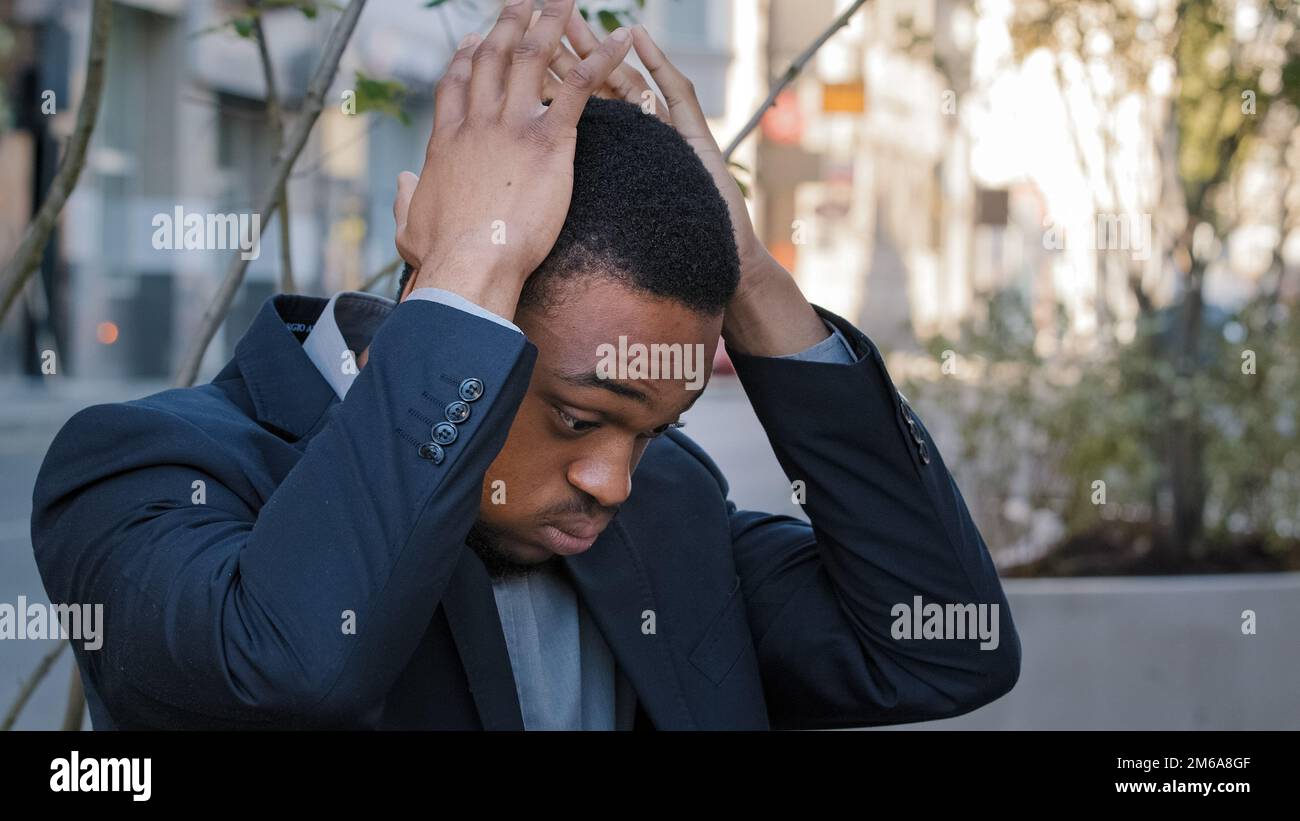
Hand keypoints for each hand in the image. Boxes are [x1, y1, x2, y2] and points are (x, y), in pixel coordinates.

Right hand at [393, 0, 632, 320]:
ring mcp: (513, 126)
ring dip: (551, 23)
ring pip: (533, 58)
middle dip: (509, 23)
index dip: (467, 59)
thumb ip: (406, 198)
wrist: (470, 262)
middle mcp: (479, 123)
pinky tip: (622, 38)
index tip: (477, 41)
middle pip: (494, 59)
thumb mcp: (409, 225)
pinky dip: (603, 59)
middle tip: (522, 1)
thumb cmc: (441, 255)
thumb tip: (403, 183)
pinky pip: (580, 87)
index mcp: (447, 141)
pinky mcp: (549, 140)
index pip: (456, 86)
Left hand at [549, 12, 766, 284]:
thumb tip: (527, 197)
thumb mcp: (605, 220)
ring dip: (605, 46)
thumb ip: (575, 196)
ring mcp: (666, 133)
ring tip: (582, 16)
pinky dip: (657, 65)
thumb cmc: (655, 250)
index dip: (547, 79)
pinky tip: (640, 38)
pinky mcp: (694, 138)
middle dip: (571, 49)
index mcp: (610, 156)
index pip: (571, 109)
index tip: (518, 54)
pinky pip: (676, 95)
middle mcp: (636, 138)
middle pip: (596, 85)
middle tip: (545, 16)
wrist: (703, 260)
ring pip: (631, 80)